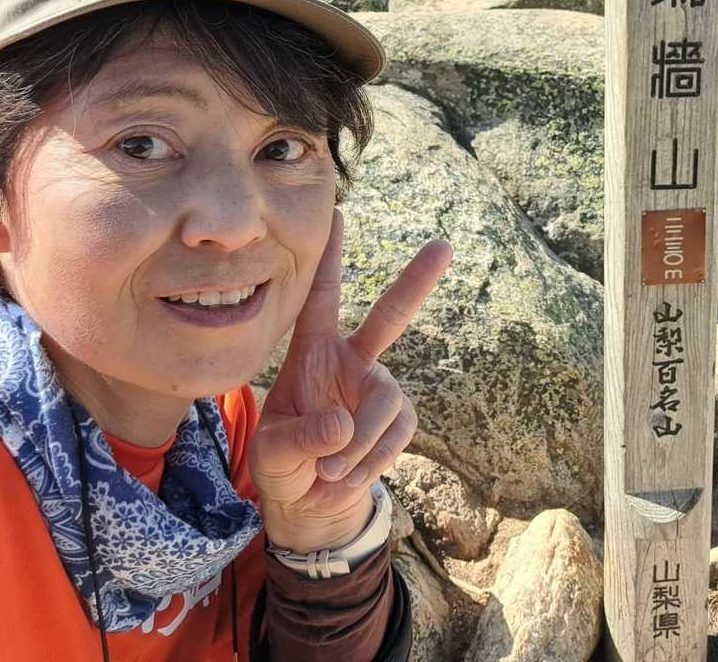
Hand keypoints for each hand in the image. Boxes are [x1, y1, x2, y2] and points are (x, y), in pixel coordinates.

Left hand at [249, 208, 452, 553]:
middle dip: (416, 282)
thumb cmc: (281, 465)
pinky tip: (347, 475)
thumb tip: (344, 427)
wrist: (310, 503)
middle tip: (444, 246)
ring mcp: (379, 390)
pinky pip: (395, 435)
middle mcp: (351, 362)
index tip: (336, 214)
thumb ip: (301, 440)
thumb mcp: (273, 455)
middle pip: (389, 318)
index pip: (320, 301)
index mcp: (312, 354)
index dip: (328, 260)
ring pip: (385, 406)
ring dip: (358, 446)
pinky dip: (371, 462)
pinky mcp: (399, 420)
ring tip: (328, 471)